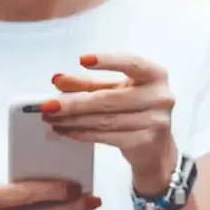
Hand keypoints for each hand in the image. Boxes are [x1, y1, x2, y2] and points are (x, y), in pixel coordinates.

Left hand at [41, 54, 177, 190]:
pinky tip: (67, 130)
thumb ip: (87, 83)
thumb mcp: (114, 90)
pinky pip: (107, 136)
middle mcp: (160, 96)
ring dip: (73, 119)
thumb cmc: (135, 111)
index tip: (82, 60)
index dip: (107, 60)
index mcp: (155, 75)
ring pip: (105, 119)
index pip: (131, 62)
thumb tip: (57, 80)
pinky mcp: (146, 141)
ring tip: (52, 118)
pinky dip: (83, 133)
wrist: (155, 149)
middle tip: (49, 104)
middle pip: (109, 98)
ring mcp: (156, 120)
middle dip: (74, 102)